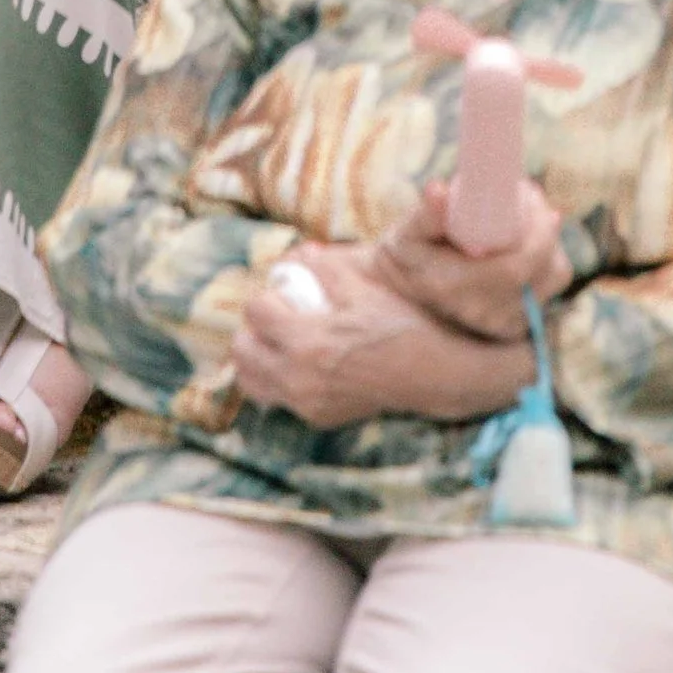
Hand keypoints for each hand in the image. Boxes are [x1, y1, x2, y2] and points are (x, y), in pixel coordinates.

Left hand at [231, 243, 525, 427]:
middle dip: (252, 327)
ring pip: (251, 382)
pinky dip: (274, 379)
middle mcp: (299, 378)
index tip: (283, 290)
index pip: (255, 312)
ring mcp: (306, 402)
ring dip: (256, 356)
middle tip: (274, 313)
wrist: (430, 374)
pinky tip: (298, 362)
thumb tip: (298, 255)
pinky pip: (276, 398)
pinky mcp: (316, 417)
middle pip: (242, 351)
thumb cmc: (399, 324)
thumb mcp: (363, 286)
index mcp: (308, 341)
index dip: (266, 293)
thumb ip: (325, 268)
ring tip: (277, 339)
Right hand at [372, 177, 570, 343]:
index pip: (517, 267)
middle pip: (547, 271)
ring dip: (548, 243)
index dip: (537, 230)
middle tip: (530, 198)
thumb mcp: (407, 234)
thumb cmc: (405, 260)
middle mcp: (485, 315)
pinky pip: (549, 288)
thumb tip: (438, 190)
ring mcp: (503, 326)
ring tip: (527, 219)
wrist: (401, 303)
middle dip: (545, 228)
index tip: (531, 194)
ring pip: (553, 279)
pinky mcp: (516, 327)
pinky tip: (527, 242)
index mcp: (457, 290)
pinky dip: (546, 261)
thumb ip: (426, 215)